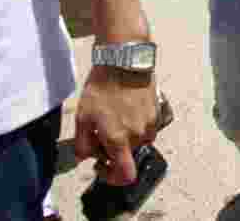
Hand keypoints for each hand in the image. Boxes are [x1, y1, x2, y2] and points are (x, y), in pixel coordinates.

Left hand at [74, 66, 158, 185]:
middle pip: (127, 155)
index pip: (125, 175)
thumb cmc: (102, 88)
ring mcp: (150, 124)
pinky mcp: (157, 112)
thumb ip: (83, 144)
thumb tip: (87, 157)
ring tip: (114, 117)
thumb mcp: (82, 116)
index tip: (101, 166)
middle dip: (113, 149)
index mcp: (118, 140)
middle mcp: (138, 136)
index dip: (112, 178)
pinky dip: (136, 125)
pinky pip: (146, 128)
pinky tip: (126, 109)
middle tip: (100, 132)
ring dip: (126, 137)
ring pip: (137, 142)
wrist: (124, 62)